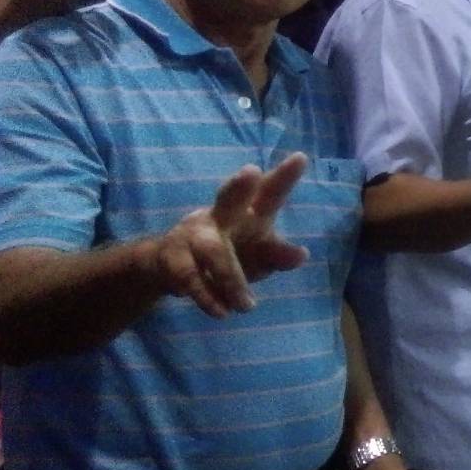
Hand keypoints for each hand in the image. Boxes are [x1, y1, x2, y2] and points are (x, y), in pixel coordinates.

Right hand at [144, 153, 311, 317]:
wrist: (169, 267)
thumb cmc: (228, 251)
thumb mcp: (258, 253)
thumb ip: (279, 254)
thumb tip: (301, 255)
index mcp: (247, 210)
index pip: (268, 192)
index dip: (283, 176)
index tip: (301, 158)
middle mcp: (220, 214)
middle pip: (228, 198)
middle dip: (238, 187)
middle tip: (251, 172)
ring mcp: (193, 233)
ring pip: (212, 250)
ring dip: (230, 278)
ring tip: (248, 306)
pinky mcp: (173, 258)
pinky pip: (189, 277)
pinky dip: (206, 295)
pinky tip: (221, 311)